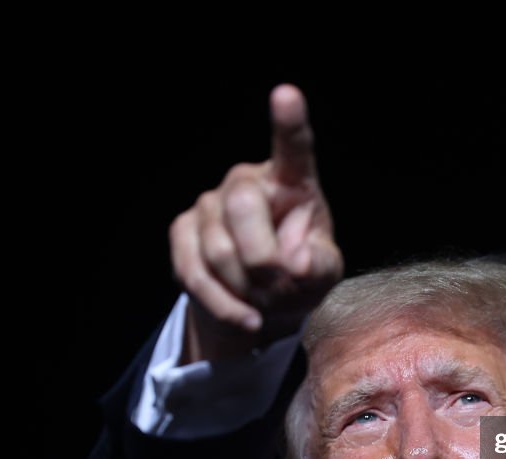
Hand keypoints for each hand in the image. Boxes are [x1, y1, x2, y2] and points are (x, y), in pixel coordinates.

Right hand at [169, 84, 342, 361]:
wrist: (262, 301)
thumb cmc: (300, 273)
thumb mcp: (323, 272)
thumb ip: (320, 266)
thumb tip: (296, 263)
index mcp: (291, 182)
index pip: (292, 149)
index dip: (288, 123)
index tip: (286, 94)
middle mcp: (246, 181)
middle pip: (242, 208)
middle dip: (263, 260)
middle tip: (280, 287)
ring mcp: (209, 205)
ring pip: (219, 251)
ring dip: (248, 291)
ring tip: (266, 302)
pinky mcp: (182, 233)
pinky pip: (195, 273)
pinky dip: (224, 305)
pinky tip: (246, 317)